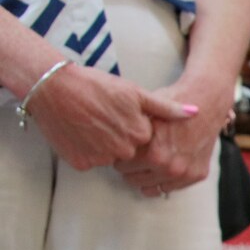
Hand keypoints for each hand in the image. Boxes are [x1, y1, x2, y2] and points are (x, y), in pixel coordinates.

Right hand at [25, 65, 196, 173]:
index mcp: (141, 134)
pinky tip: (79, 132)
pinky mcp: (82, 163)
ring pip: (109, 158)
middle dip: (119, 139)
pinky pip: (90, 161)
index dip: (133, 126)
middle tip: (103, 119)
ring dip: (102, 146)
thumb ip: (166, 108)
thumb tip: (196, 113)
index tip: (120, 115)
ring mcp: (103, 159)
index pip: (146, 140)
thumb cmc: (96, 86)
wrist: (53, 87)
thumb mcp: (135, 93)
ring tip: (90, 123)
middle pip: (129, 151)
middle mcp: (125, 150)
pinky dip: (85, 150)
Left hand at [116, 79, 231, 196]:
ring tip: (146, 164)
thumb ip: (127, 131)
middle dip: (131, 168)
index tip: (122, 150)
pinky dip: (164, 180)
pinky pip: (171, 188)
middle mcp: (169, 167)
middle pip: (133, 179)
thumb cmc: (174, 103)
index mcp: (152, 153)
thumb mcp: (145, 111)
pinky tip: (160, 169)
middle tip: (133, 157)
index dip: (120, 155)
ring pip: (151, 188)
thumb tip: (110, 141)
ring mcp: (184, 173)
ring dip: (145, 177)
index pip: (121, 166)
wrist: (206, 102)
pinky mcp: (196, 175)